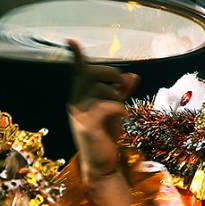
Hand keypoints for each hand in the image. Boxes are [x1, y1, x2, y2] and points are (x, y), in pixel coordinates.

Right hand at [68, 40, 138, 180]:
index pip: (78, 71)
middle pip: (92, 73)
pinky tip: (123, 116)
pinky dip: (120, 108)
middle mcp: (75, 102)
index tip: (72, 41)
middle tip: (121, 86)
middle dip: (111, 74)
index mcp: (80, 96)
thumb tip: (133, 75)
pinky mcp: (87, 126)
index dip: (77, 56)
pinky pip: (108, 106)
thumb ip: (121, 92)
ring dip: (117, 96)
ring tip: (119, 109)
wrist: (101, 164)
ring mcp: (79, 114)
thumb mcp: (115, 109)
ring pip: (101, 89)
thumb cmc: (106, 135)